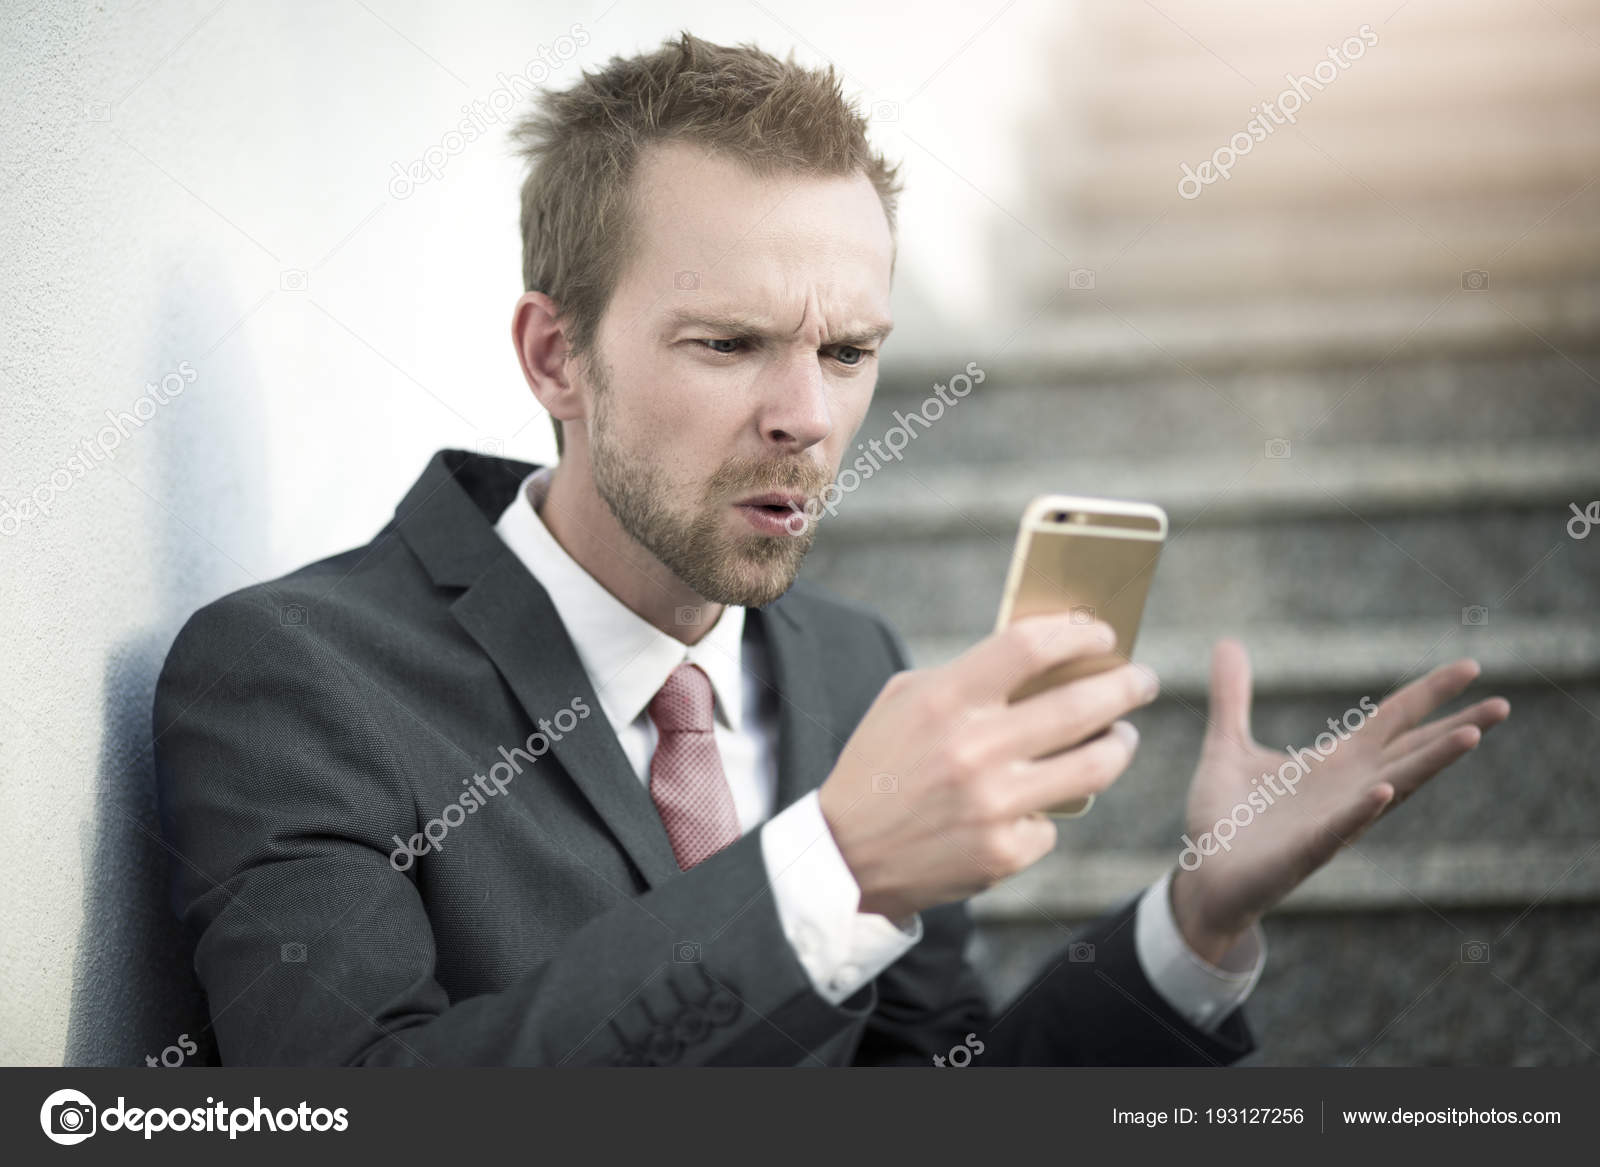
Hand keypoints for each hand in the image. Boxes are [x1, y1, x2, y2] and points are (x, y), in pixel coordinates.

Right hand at [818, 614, 1159, 919]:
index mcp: (946, 700)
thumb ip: (966, 675)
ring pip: (1094, 766)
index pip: (1031, 647)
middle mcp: (975, 750)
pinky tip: (1035, 804)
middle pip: (1083, 705)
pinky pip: (1053, 823)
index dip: (1078, 635)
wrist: (844, 854)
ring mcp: (994, 805)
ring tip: (1120, 736)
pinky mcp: (1004, 853)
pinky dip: (1049, 811)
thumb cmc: (878, 766)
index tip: (1103, 637)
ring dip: (1119, 745)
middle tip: (1142, 682)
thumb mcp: (905, 701)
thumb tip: (1042, 655)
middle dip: (1127, 688)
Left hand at [1169, 638, 1510, 962]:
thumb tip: (1228, 643)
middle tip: (1504, 704)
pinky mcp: (1304, 852)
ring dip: (1428, 763)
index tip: (1472, 666)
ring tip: (1470, 735)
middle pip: (1411, 752)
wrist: (1202, 877)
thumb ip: (1232, 698)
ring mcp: (1332, 822)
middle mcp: (1346, 790)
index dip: (1428, 693)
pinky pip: (1339, 830)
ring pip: (1392, 789)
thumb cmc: (1223, 818)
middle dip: (1456, 728)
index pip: (1393, 720)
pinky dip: (1362, 810)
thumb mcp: (1227, 745)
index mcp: (1334, 763)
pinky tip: (1384, 790)